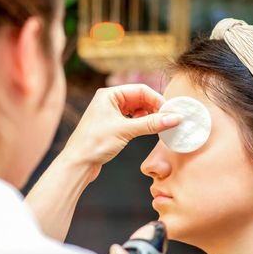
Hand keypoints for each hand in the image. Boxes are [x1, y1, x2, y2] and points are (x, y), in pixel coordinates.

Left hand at [61, 84, 181, 181]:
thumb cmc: (94, 144)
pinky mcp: (112, 125)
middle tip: (169, 119)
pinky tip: (148, 129)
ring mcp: (110, 113)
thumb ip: (151, 123)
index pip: (140, 90)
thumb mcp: (126, 131)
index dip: (157, 99)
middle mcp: (109, 100)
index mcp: (109, 94)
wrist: (78, 164)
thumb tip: (174, 118)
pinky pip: (132, 119)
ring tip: (160, 125)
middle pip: (140, 98)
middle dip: (155, 108)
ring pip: (137, 109)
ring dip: (149, 116)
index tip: (171, 112)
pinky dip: (142, 123)